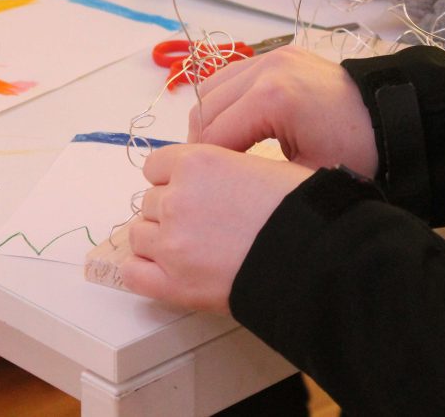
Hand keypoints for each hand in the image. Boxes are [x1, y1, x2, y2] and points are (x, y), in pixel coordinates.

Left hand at [120, 144, 313, 312]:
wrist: (312, 255)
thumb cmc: (299, 210)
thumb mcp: (262, 166)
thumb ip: (223, 167)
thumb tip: (213, 181)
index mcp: (198, 162)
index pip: (157, 166)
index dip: (175, 178)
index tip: (191, 190)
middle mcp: (177, 198)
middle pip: (151, 201)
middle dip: (173, 211)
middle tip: (205, 224)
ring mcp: (170, 242)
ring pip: (140, 235)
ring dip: (160, 239)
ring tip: (193, 249)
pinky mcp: (171, 282)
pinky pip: (133, 274)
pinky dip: (144, 272)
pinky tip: (167, 271)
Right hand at [188, 45, 378, 178]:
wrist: (391, 116)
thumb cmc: (356, 153)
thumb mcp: (305, 177)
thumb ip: (255, 178)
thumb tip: (215, 185)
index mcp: (272, 98)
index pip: (214, 137)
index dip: (206, 169)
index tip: (208, 193)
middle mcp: (266, 68)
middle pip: (205, 110)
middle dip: (203, 146)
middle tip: (212, 177)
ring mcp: (271, 56)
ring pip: (211, 90)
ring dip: (210, 122)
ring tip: (223, 153)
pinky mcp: (278, 54)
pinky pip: (231, 76)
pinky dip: (225, 102)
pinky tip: (236, 128)